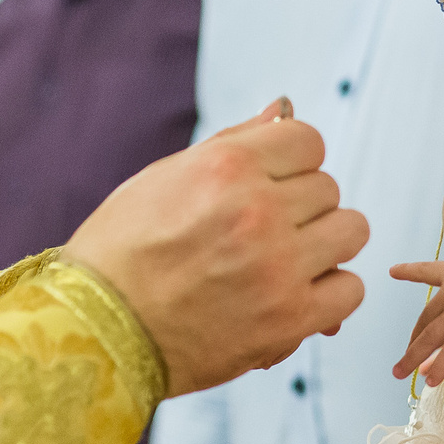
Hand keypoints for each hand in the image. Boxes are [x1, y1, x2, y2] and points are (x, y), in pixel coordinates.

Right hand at [65, 101, 368, 395]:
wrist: (93, 334)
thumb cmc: (118, 256)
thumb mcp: (161, 179)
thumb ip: (232, 144)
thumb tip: (282, 110)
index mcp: (226, 167)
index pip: (308, 141)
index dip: (291, 163)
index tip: (274, 185)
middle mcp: (259, 210)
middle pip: (328, 188)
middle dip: (301, 207)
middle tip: (263, 233)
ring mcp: (278, 266)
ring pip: (351, 231)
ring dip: (324, 245)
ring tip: (283, 262)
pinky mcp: (290, 318)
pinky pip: (351, 290)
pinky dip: (329, 293)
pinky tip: (294, 295)